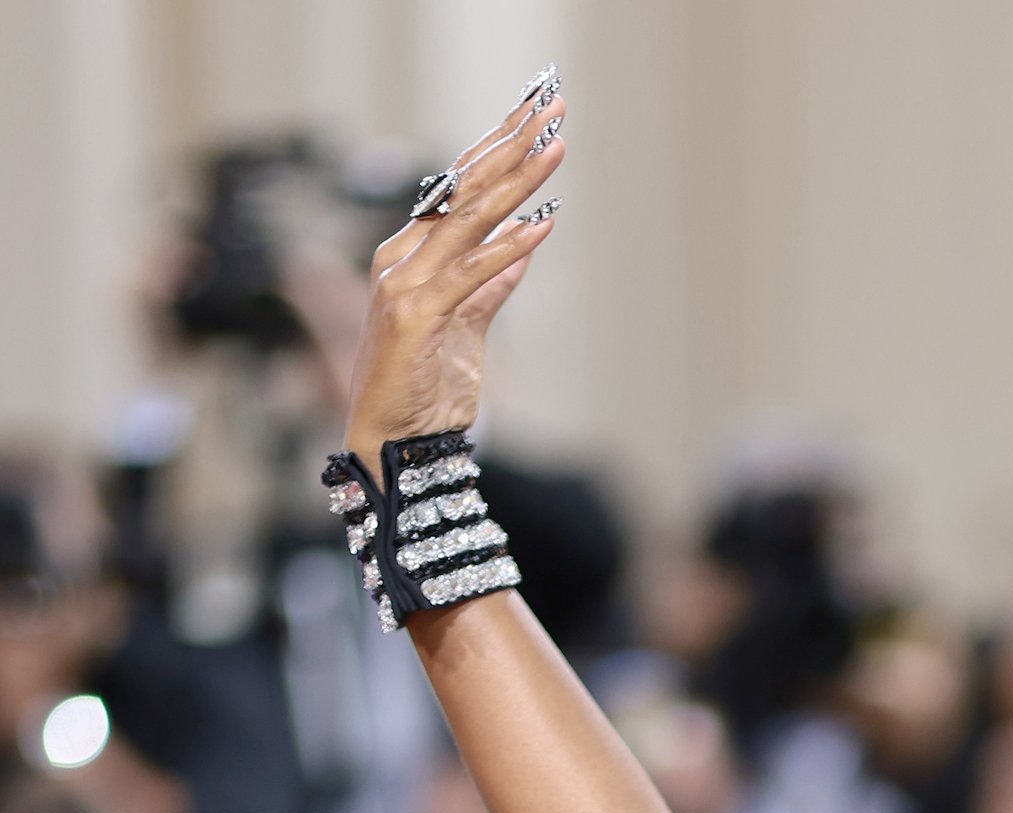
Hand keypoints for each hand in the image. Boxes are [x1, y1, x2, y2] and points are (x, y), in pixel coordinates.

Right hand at [342, 72, 565, 478]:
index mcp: (411, 256)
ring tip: (554, 150)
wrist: (396, 442)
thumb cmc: (425, 387)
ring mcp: (406, 285)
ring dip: (517, 183)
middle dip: (511, 146)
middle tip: (550, 109)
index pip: (458, 189)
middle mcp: (402, 259)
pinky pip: (471, 275)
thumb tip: (525, 241)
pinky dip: (507, 249)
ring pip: (469, 220)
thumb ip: (492, 284)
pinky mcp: (417, 316)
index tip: (535, 119)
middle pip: (464, 189)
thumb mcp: (469, 326)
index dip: (498, 150)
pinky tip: (540, 226)